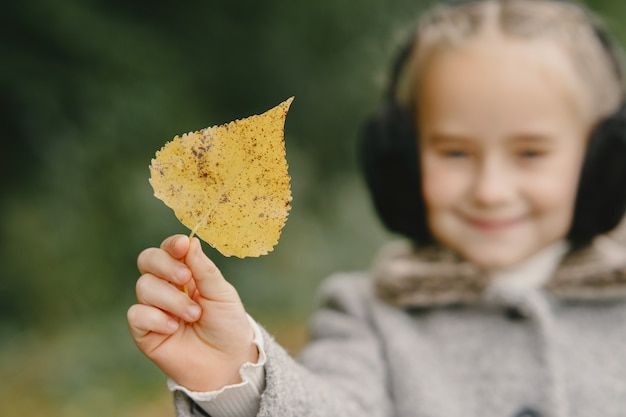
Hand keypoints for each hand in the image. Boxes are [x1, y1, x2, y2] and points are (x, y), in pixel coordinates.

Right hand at [127, 235, 257, 390]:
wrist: (227, 363)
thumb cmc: (227, 326)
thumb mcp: (222, 294)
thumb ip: (204, 270)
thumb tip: (190, 242)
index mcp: (186, 273)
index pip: (170, 249)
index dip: (172, 245)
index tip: (182, 246)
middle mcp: (167, 286)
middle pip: (147, 260)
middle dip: (165, 265)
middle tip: (185, 279)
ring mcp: (154, 308)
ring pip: (144, 287)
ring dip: (171, 299)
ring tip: (193, 315)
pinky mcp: (144, 332)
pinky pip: (136, 314)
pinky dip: (155, 318)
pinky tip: (173, 328)